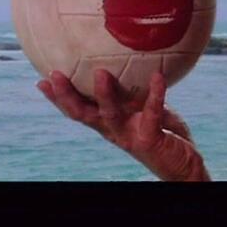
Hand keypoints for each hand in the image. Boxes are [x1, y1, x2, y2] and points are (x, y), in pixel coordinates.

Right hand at [37, 69, 210, 180]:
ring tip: (100, 73)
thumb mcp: (144, 110)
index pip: (79, 110)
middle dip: (66, 96)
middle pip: (83, 114)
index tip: (42, 81)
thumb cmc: (163, 134)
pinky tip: (158, 76)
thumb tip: (130, 60)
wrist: (184, 166)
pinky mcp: (150, 138)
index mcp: (109, 124)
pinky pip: (152, 112)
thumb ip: (135, 93)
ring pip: (110, 115)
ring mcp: (130, 135)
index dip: (59, 98)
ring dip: (104, 94)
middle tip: (54, 75)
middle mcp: (114, 130)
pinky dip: (155, 93)